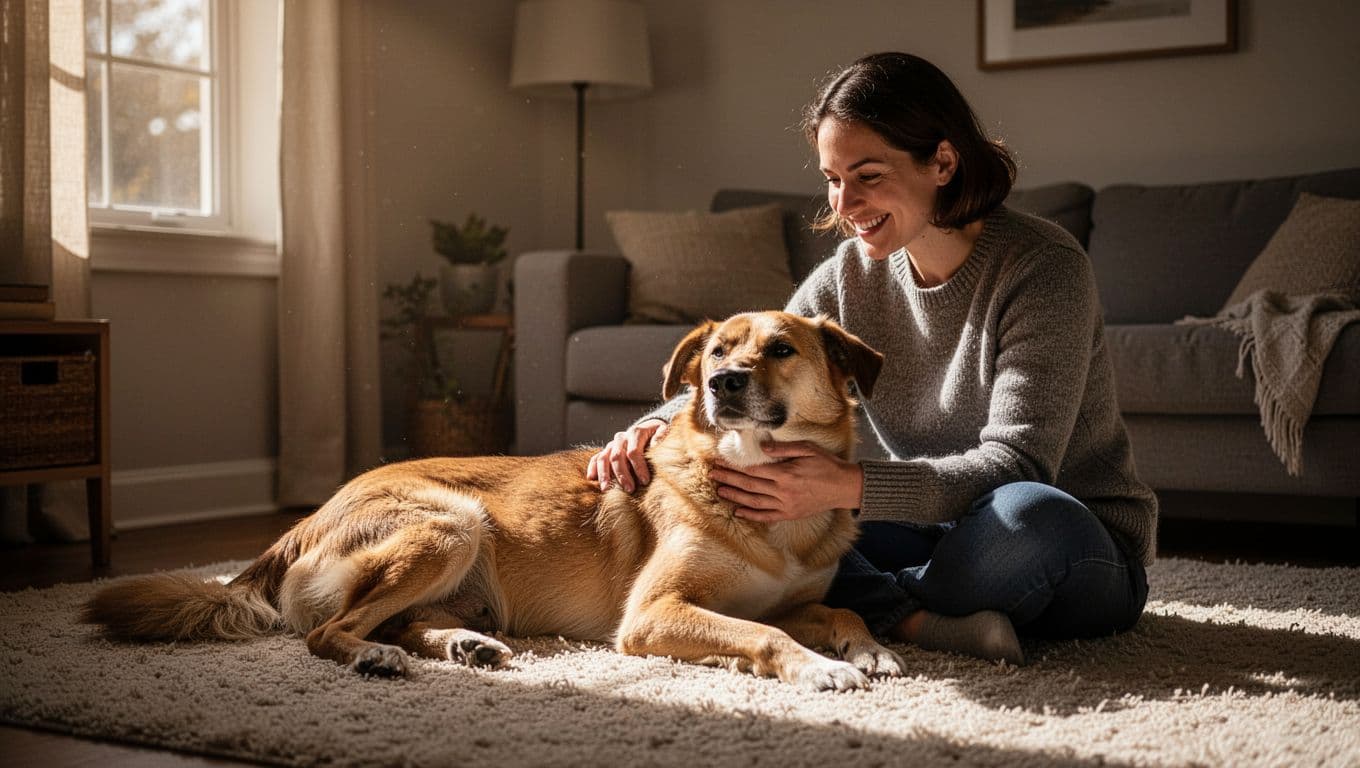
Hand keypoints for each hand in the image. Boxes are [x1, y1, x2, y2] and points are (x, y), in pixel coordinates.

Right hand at [586, 418, 669, 492]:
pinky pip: (596, 458)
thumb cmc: (658, 435)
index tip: (645, 481)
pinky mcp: (607, 451)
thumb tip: (655, 445)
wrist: (648, 429)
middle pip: (617, 456)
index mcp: (636, 432)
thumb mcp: (664, 431)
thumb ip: (661, 436)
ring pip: (603, 458)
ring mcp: (612, 444)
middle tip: (629, 490)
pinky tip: (592, 479)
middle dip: (622, 475)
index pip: (633, 452)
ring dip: (605, 474)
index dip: (638, 467)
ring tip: (607, 490)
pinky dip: (592, 468)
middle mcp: (621, 438)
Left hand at [711, 441, 863, 522]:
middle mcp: (783, 491)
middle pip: (749, 486)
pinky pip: (767, 516)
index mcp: (786, 474)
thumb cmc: (827, 465)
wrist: (845, 487)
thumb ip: (784, 449)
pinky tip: (738, 512)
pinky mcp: (791, 514)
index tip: (719, 462)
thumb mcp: (808, 449)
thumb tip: (763, 448)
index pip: (752, 470)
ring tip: (719, 491)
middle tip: (711, 475)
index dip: (734, 467)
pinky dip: (751, 515)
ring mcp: (786, 505)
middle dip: (728, 479)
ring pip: (754, 502)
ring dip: (735, 497)